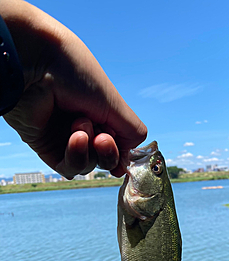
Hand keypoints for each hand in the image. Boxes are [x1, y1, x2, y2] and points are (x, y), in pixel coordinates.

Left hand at [1, 0, 146, 178]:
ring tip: (79, 125)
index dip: (124, 152)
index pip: (120, 144)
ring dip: (89, 149)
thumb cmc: (74, 72)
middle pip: (106, 159)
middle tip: (102, 137)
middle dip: (109, 151)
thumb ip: (132, 131)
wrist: (36, 63)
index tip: (127, 152)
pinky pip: (69, 168)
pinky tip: (74, 137)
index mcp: (100, 113)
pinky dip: (76, 156)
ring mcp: (64, 139)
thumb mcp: (115, 103)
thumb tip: (132, 155)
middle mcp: (84, 127)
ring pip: (89, 166)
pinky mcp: (46, 148)